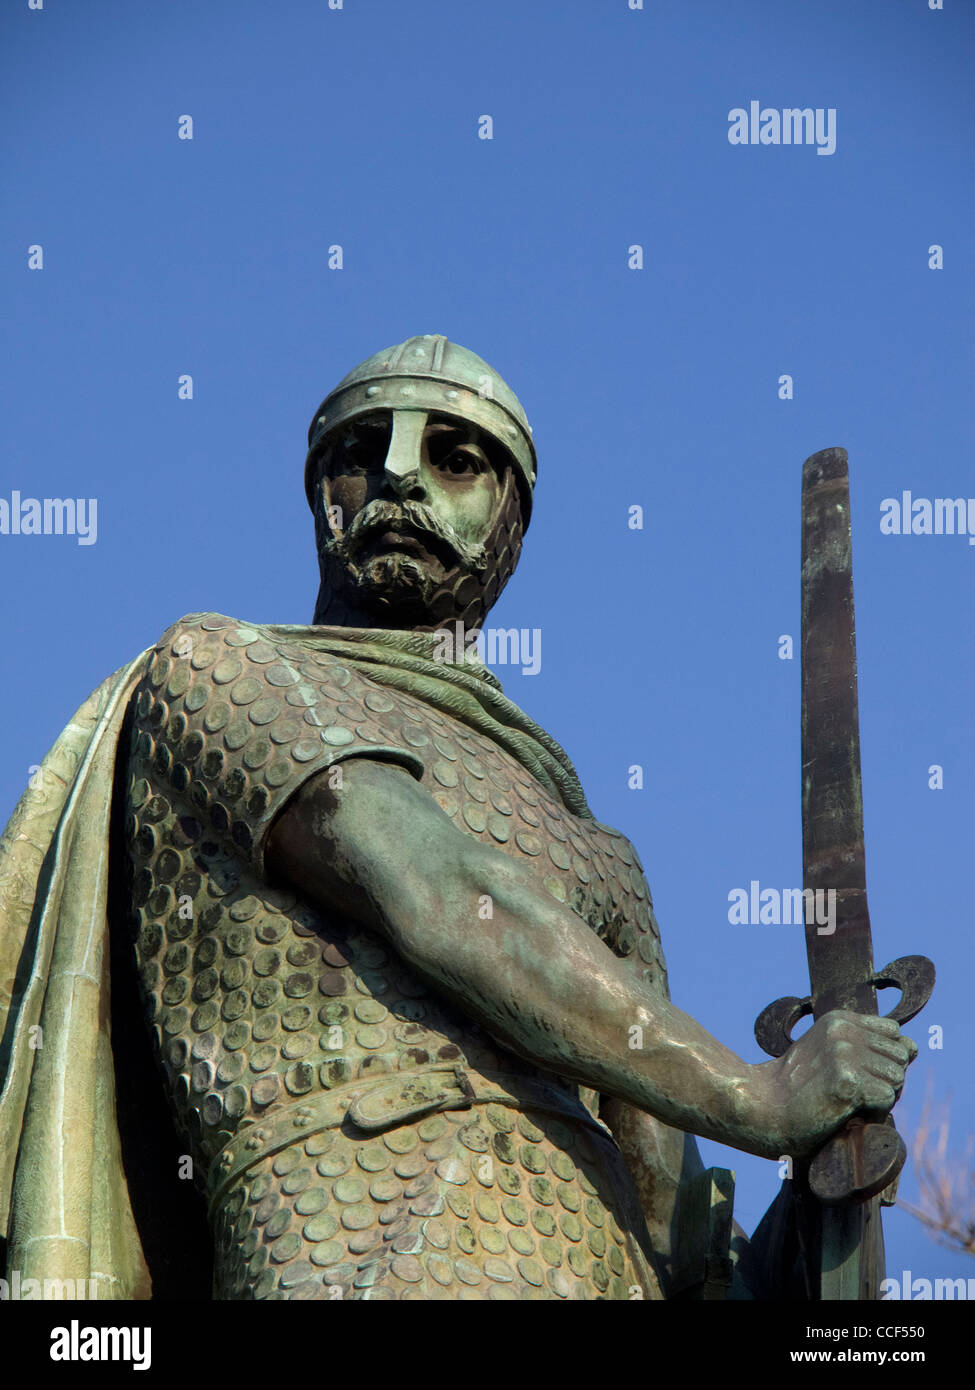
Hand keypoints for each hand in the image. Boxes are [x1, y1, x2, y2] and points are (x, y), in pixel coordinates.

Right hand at [760, 1011, 917, 1158]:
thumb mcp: (830, 1054)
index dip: (883, 1058)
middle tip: (853, 1092)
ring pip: (897, 1078)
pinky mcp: (846, 1082)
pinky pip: (887, 1098)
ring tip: (849, 1102)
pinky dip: (873, 1112)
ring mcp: (844, 1054)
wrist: (762, 1108)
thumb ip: (869, 1047)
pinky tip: (846, 1112)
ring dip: (880, 1097)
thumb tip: (914, 1046)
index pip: (894, 1033)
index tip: (858, 1074)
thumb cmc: (797, 1087)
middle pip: (901, 1056)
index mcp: (839, 1020)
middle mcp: (843, 1031)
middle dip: (885, 1078)